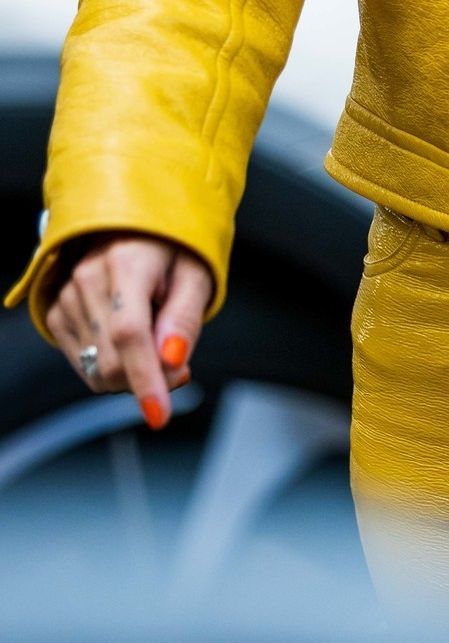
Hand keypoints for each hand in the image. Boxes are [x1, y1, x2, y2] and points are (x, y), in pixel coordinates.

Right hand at [44, 233, 212, 427]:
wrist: (132, 227)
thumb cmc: (171, 249)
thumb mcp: (196, 275)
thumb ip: (185, 319)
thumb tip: (172, 361)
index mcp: (126, 264)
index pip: (130, 334)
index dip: (145, 379)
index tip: (159, 415)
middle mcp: (87, 279)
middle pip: (114, 362)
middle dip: (152, 377)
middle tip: (177, 360)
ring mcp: (66, 296)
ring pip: (98, 371)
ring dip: (132, 372)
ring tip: (153, 338)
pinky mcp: (57, 312)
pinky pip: (84, 365)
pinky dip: (112, 366)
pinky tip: (128, 340)